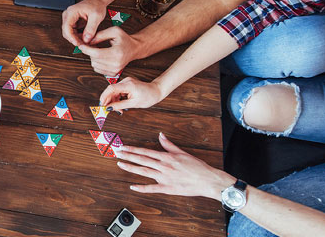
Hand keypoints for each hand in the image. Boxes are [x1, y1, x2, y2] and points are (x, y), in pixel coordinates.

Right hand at [61, 0, 107, 45]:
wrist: (98, 1)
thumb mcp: (96, 16)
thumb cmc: (96, 5)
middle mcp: (68, 15)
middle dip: (75, 40)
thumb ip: (91, 28)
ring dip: (77, 39)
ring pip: (69, 34)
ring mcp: (69, 19)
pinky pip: (73, 33)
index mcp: (71, 12)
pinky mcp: (73, 22)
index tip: (77, 43)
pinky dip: (79, 37)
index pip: (66, 27)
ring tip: (86, 42)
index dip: (71, 37)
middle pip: (66, 32)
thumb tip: (86, 39)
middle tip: (84, 45)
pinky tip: (85, 39)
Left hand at [77, 27, 140, 75]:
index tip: (80, 45)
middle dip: (90, 52)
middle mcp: (116, 64)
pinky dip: (96, 62)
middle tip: (93, 44)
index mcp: (117, 53)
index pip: (97, 54)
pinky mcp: (113, 73)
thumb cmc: (125, 39)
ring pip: (94, 65)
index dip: (86, 49)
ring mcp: (115, 70)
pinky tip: (101, 56)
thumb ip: (100, 35)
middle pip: (94, 60)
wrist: (134, 49)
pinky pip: (97, 69)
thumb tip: (88, 41)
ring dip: (93, 57)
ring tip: (98, 49)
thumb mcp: (114, 31)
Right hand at [99, 77, 163, 112]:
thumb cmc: (148, 97)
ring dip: (114, 101)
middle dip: (109, 101)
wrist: (157, 91)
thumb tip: (109, 108)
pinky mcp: (127, 84)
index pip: (111, 88)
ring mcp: (127, 81)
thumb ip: (120, 105)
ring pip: (115, 91)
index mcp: (128, 85)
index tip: (101, 105)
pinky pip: (119, 91)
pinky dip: (118, 98)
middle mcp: (126, 81)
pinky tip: (121, 104)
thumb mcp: (133, 104)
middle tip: (110, 110)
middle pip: (112, 90)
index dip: (104, 96)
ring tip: (119, 110)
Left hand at [116, 133, 235, 199]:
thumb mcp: (183, 153)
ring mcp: (164, 178)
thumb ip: (169, 145)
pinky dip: (141, 188)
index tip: (124, 147)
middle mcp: (163, 166)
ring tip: (120, 164)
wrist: (207, 180)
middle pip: (142, 160)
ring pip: (144, 172)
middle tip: (117, 153)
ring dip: (131, 168)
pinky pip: (152, 189)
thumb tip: (161, 135)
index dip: (133, 149)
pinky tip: (132, 186)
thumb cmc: (197, 167)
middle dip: (128, 156)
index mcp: (166, 157)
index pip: (146, 152)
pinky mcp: (167, 189)